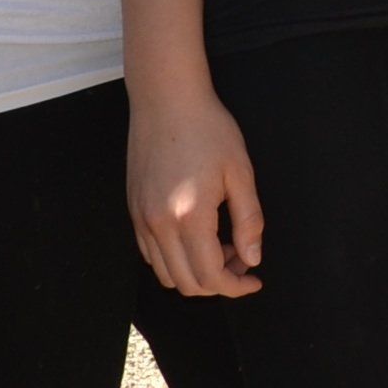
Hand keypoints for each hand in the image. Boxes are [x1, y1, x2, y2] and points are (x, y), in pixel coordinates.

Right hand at [128, 87, 262, 297]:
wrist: (167, 101)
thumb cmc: (208, 130)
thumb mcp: (240, 172)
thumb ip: (248, 220)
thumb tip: (252, 258)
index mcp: (189, 217)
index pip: (210, 276)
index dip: (235, 286)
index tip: (254, 280)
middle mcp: (159, 226)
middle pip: (186, 283)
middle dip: (218, 282)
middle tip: (242, 257)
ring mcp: (141, 221)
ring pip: (165, 274)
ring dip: (195, 273)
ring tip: (221, 245)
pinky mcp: (134, 212)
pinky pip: (150, 255)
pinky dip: (174, 259)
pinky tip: (196, 235)